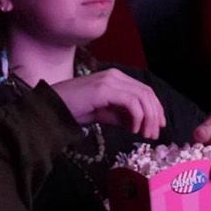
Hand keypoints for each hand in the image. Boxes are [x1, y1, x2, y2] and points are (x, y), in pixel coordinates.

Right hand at [51, 69, 165, 138]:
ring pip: (142, 97)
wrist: (51, 107)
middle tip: (154, 134)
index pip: (144, 90)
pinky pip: (131, 102)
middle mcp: (116, 76)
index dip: (155, 108)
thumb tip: (139, 124)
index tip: (158, 125)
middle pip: (147, 92)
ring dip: (148, 117)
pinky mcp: (105, 89)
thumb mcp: (103, 113)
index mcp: (116, 78)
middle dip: (155, 114)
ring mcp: (110, 80)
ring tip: (145, 135)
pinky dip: (137, 116)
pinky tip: (133, 130)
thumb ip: (121, 115)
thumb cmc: (73, 109)